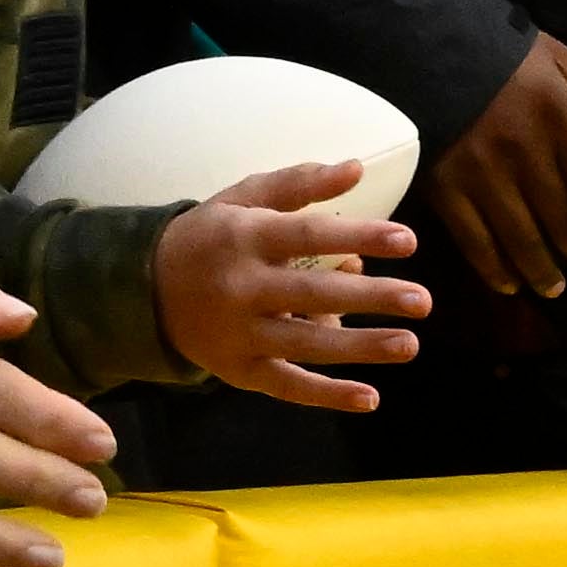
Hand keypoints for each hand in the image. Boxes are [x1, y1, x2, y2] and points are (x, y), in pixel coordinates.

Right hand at [157, 165, 429, 411]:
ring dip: (360, 348)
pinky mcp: (239, 371)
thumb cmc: (211, 236)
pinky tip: (370, 397)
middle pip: (313, 295)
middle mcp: (241, 288)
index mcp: (245, 237)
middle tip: (422, 301)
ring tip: (409, 344)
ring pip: (306, 345)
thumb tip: (356, 168)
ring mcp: (239, 334)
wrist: (144, 288)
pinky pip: (287, 386)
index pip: (309, 236)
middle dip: (372, 299)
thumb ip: (299, 183)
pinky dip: (327, 396)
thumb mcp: (243, 198)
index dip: (360, 237)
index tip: (408, 242)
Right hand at [416, 31, 566, 302]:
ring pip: (522, 239)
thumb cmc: (495, 49)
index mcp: (559, 117)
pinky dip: (495, 270)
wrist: (418, 41)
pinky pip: (475, 242)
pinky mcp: (443, 187)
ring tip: (553, 286)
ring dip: (542, 270)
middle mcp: (525, 151)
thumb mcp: (556, 58)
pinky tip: (509, 284)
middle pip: (564, 219)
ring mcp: (482, 173)